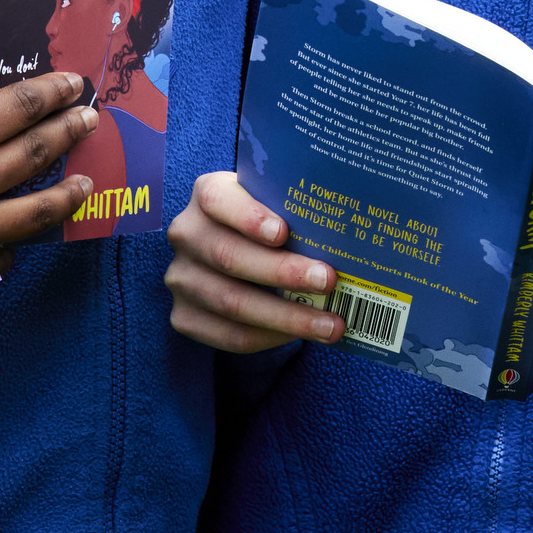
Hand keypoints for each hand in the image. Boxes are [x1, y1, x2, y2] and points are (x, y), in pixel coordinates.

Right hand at [0, 69, 98, 249]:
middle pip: (34, 150)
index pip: (19, 107)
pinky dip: (11, 248)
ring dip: (65, 194)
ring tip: (86, 183)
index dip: (50, 92)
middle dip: (66, 131)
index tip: (72, 84)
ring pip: (34, 210)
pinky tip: (18, 247)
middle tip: (90, 119)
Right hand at [162, 170, 348, 352]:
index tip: (283, 232)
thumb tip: (351, 228)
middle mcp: (187, 234)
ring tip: (330, 324)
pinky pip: (228, 335)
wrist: (238, 251)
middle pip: (229, 257)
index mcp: (208, 194)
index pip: (219, 200)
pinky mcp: (184, 315)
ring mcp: (181, 277)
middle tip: (329, 281)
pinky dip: (268, 338)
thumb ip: (296, 207)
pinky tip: (300, 335)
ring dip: (286, 317)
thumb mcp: (276, 203)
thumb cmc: (270, 221)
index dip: (248, 217)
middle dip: (283, 272)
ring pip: (232, 303)